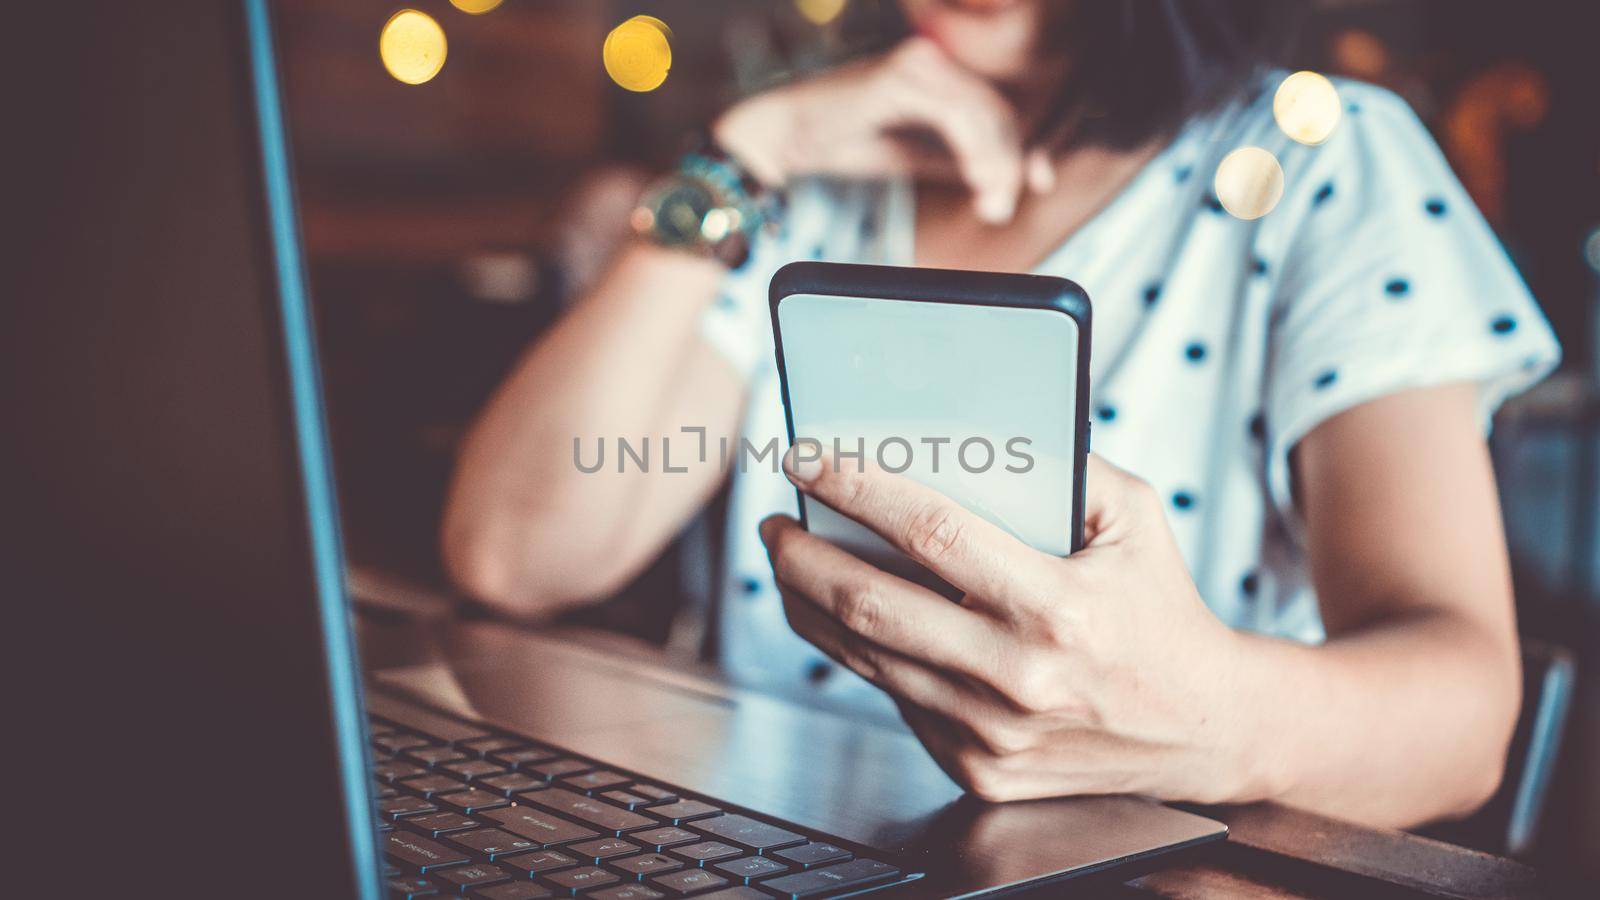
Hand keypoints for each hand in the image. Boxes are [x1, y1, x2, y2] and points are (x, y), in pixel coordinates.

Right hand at [712, 37, 1051, 222]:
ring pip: (985, 112)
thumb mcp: (917, 155)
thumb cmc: (843, 139)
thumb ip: (962, 161)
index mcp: (942, 71)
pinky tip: (977, 182)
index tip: (1039, 180)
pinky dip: (975, 151)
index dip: (1026, 144)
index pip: (1001, 105)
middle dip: (1011, 162)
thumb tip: (1008, 182)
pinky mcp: (904, 72)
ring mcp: (921, 59)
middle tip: (1001, 206)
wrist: (784, 134)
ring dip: (997, 163)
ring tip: (992, 203)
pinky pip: (958, 114)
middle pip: (1000, 110)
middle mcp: (936, 56)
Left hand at [758, 452, 1271, 803]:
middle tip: (777, 520)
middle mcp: (1018, 676)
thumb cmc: (1160, 608)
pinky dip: (866, 653)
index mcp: (1058, 605)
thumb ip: (1063, 466)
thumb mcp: (1135, 518)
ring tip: (793, 560)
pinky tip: (854, 617)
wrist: (1201, 729)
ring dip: (810, 603)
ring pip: (865, 657)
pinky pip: (897, 697)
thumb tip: (966, 432)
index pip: (931, 533)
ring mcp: (991, 732)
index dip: (858, 489)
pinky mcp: (978, 768)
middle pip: (871, 604)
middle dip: (803, 554)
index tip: (808, 459)